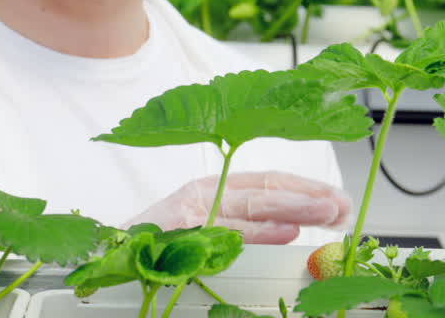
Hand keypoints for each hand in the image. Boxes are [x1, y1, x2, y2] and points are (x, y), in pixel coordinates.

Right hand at [124, 171, 352, 243]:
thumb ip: (244, 228)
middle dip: (310, 197)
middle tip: (344, 207)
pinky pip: (226, 229)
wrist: (101, 260)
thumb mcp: (205, 233)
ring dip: (297, 207)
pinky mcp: (177, 227)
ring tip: (329, 213)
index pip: (268, 183)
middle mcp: (204, 193)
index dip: (305, 189)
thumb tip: (293, 229)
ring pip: (254, 204)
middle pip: (268, 190)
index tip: (337, 200)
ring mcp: (190, 209)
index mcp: (213, 190)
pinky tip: (288, 231)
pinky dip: (260, 230)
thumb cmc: (154, 251)